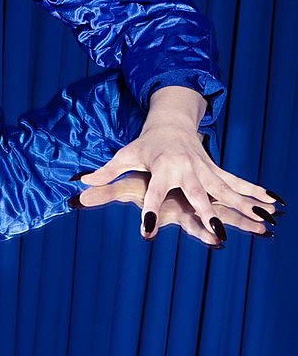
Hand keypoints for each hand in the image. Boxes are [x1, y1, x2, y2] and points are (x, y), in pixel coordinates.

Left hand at [77, 86, 283, 241]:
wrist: (170, 122)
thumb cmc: (144, 144)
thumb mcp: (123, 156)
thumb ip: (106, 172)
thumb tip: (80, 183)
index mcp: (161, 167)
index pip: (153, 192)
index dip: (148, 211)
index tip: (146, 231)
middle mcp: (186, 169)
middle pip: (198, 194)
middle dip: (207, 213)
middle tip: (217, 233)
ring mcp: (205, 169)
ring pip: (226, 190)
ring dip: (244, 205)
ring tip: (264, 221)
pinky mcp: (216, 170)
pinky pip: (238, 183)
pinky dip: (256, 192)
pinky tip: (275, 204)